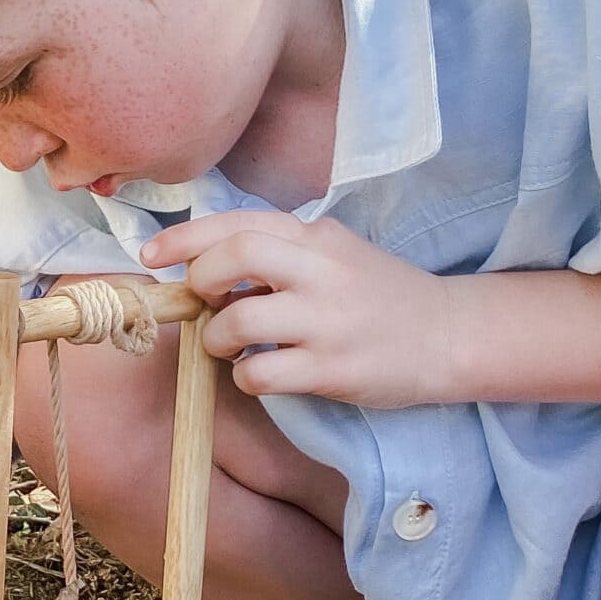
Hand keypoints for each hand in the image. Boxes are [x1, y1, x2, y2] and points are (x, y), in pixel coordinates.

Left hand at [140, 211, 452, 408]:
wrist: (448, 334)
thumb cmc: (380, 295)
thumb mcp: (335, 254)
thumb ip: (280, 253)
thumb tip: (206, 266)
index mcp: (317, 236)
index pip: (238, 222)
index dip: (184, 237)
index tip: (152, 255)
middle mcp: (322, 271)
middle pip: (233, 257)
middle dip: (199, 281)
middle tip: (203, 302)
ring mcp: (328, 321)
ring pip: (238, 321)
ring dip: (217, 338)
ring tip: (229, 345)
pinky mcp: (333, 369)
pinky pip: (261, 374)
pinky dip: (246, 377)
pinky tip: (262, 374)